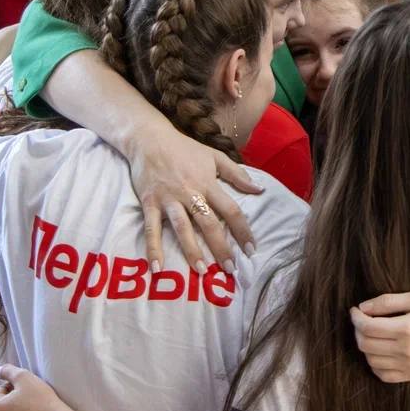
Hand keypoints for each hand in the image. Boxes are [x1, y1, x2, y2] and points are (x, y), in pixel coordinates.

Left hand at [0, 364, 74, 410]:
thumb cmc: (39, 399)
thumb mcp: (23, 377)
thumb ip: (8, 370)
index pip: (0, 388)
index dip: (15, 384)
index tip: (27, 388)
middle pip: (4, 400)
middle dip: (15, 395)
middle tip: (30, 396)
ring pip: (11, 408)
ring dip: (19, 404)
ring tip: (33, 404)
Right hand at [128, 125, 263, 274]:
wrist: (150, 139)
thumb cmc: (185, 149)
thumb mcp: (214, 156)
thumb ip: (237, 174)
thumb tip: (260, 190)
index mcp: (208, 183)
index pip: (230, 210)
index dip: (242, 230)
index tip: (251, 250)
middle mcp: (190, 193)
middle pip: (208, 223)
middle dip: (220, 248)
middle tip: (230, 270)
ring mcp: (169, 199)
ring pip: (182, 228)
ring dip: (191, 250)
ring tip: (201, 271)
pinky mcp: (150, 203)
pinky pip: (151, 229)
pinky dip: (153, 249)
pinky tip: (157, 268)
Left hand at [349, 292, 409, 382]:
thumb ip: (388, 301)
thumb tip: (363, 307)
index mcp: (407, 328)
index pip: (368, 327)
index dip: (356, 318)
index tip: (355, 310)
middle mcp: (406, 350)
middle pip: (365, 344)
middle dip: (358, 330)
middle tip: (363, 320)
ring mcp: (409, 366)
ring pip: (371, 360)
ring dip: (365, 346)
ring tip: (373, 335)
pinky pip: (383, 375)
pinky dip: (375, 364)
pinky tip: (380, 352)